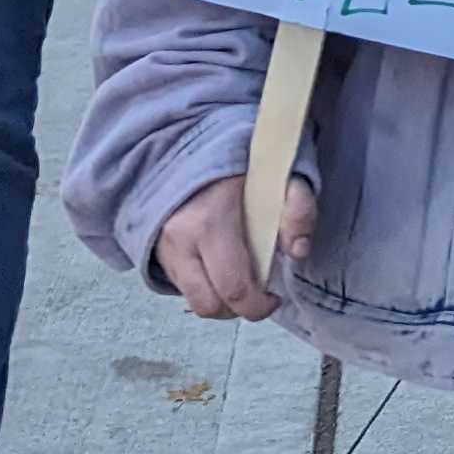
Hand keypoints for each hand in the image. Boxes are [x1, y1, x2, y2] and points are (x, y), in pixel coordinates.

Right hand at [154, 169, 316, 320]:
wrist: (184, 144)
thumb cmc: (237, 161)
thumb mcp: (278, 174)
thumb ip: (298, 208)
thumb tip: (297, 251)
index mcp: (210, 222)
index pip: (233, 287)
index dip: (258, 305)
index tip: (275, 297)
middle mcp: (180, 241)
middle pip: (208, 305)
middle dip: (238, 309)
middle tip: (259, 295)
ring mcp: (162, 249)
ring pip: (191, 300)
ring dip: (220, 301)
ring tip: (240, 282)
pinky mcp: (155, 252)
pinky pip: (181, 286)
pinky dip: (204, 287)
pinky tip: (219, 267)